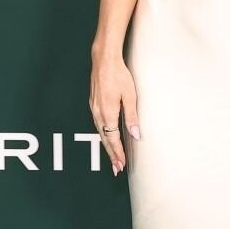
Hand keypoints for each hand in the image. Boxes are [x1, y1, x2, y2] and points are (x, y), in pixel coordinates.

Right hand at [89, 56, 139, 174]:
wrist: (104, 60)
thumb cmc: (118, 75)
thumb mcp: (130, 96)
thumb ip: (132, 117)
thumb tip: (135, 135)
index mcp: (108, 113)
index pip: (113, 139)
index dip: (118, 153)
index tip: (121, 164)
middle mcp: (98, 113)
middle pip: (105, 139)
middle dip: (112, 154)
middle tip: (117, 168)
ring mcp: (94, 108)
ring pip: (100, 132)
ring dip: (107, 146)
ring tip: (114, 157)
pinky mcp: (94, 104)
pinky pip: (98, 124)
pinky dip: (103, 134)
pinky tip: (107, 137)